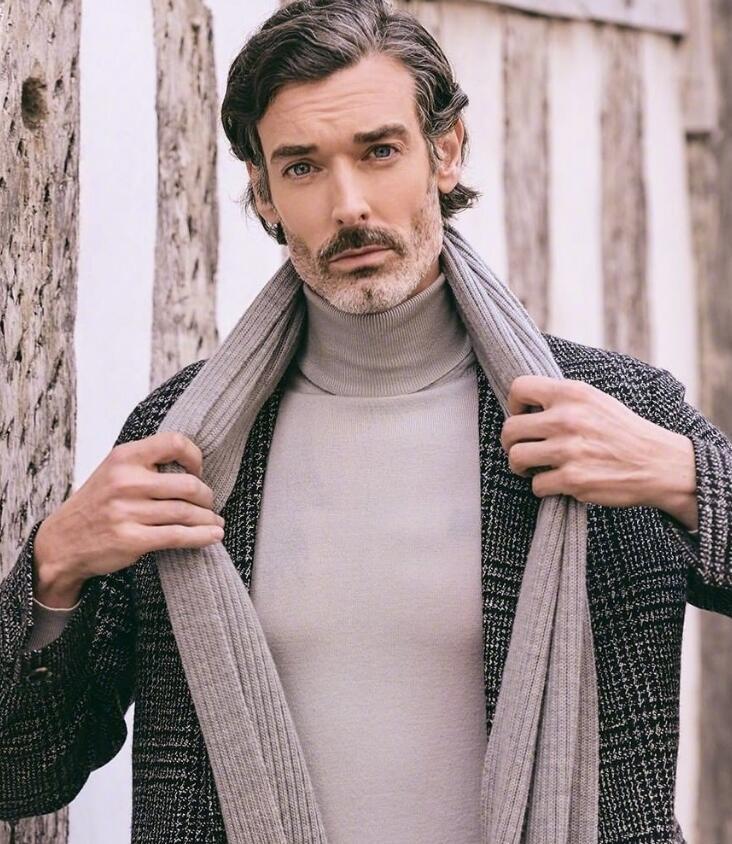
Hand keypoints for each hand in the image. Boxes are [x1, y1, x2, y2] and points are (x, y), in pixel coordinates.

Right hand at [33, 432, 225, 590]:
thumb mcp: (113, 471)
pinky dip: (202, 537)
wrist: (61, 542)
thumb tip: (193, 465)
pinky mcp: (132, 540)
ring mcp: (128, 512)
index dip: (195, 457)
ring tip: (216, 523)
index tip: (198, 472)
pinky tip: (213, 536)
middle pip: (189, 485)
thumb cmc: (97, 504)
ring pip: (187, 513)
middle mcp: (126, 481)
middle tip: (209, 504)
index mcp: (124, 457)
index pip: (174, 442)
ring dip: (208, 519)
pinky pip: (178, 536)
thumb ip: (146, 463)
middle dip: (207, 497)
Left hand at [499, 375, 696, 519]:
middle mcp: (567, 419)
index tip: (521, 416)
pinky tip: (557, 482)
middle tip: (521, 448)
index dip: (513, 405)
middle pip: (510, 429)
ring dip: (520, 467)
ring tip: (532, 468)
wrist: (659, 463)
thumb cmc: (624, 432)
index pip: (519, 387)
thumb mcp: (596, 400)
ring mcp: (569, 450)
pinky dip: (542, 487)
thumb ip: (563, 399)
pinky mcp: (573, 480)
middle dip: (510, 443)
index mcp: (573, 393)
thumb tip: (525, 405)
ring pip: (516, 458)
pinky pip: (536, 485)